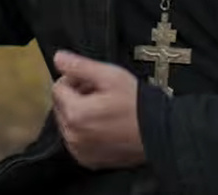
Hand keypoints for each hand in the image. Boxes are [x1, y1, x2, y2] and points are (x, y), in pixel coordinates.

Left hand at [51, 50, 144, 169]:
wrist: (159, 134)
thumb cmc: (137, 104)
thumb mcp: (110, 76)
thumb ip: (79, 66)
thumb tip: (58, 58)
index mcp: (75, 113)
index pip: (58, 88)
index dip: (74, 79)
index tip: (91, 79)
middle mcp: (72, 135)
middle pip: (61, 106)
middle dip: (75, 96)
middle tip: (100, 93)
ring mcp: (79, 150)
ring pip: (68, 123)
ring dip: (79, 113)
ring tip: (104, 108)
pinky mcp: (88, 160)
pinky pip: (77, 140)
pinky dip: (85, 131)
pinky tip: (104, 125)